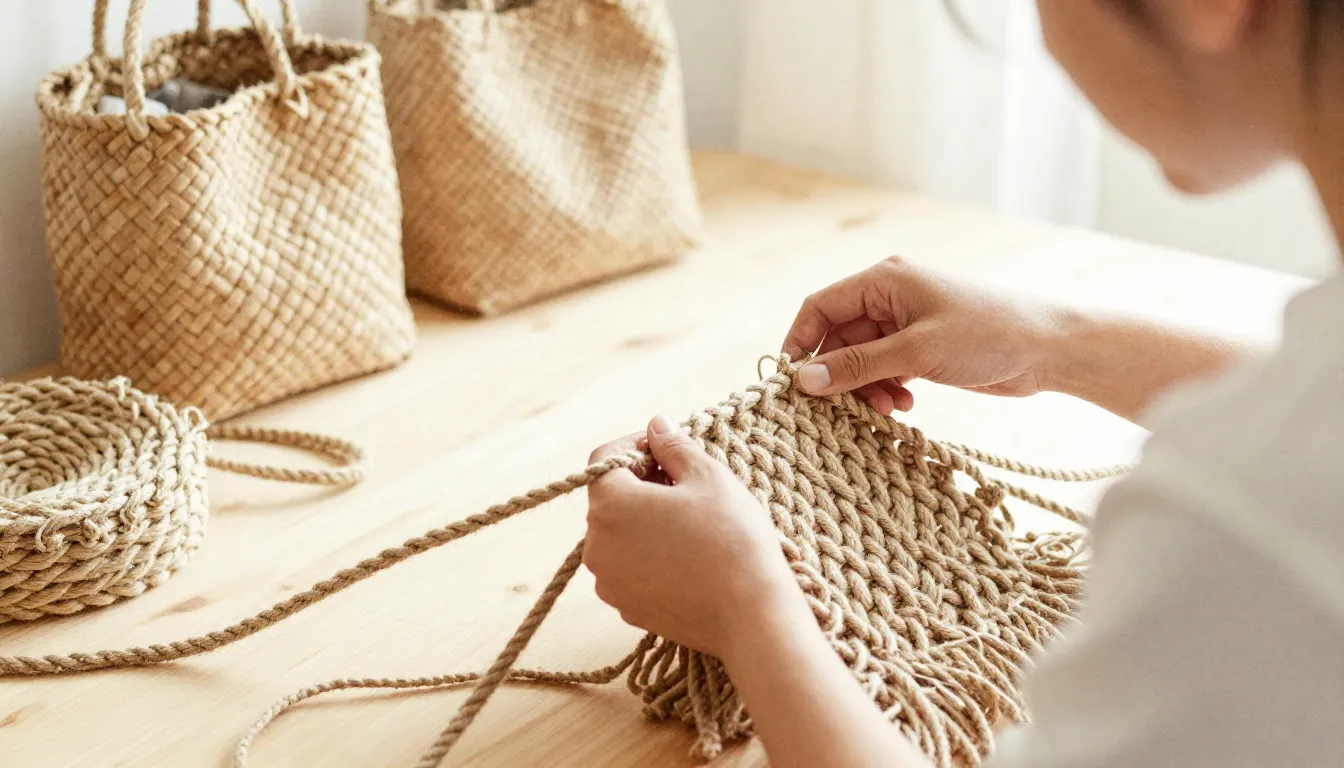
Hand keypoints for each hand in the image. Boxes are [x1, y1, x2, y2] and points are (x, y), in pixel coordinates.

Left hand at [583, 415, 809, 659]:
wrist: (751, 617)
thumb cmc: (732, 539)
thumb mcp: (708, 477)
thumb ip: (674, 446)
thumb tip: (656, 425)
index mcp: (610, 505)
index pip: (604, 459)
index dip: (636, 445)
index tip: (668, 448)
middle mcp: (596, 545)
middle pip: (610, 497)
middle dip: (643, 482)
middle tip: (687, 483)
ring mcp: (609, 582)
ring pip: (619, 534)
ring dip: (646, 520)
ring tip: (691, 521)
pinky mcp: (626, 608)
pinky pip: (629, 568)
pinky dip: (649, 554)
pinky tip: (688, 555)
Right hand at [782, 256, 1061, 411]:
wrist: (1049, 349)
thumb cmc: (987, 334)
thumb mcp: (916, 351)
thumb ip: (857, 366)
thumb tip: (803, 380)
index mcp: (884, 280)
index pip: (820, 307)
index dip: (801, 343)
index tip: (793, 383)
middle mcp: (890, 297)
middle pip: (838, 338)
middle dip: (840, 375)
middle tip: (846, 409)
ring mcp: (906, 323)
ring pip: (861, 359)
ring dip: (866, 387)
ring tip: (889, 407)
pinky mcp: (922, 347)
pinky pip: (884, 369)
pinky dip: (887, 388)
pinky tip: (906, 404)